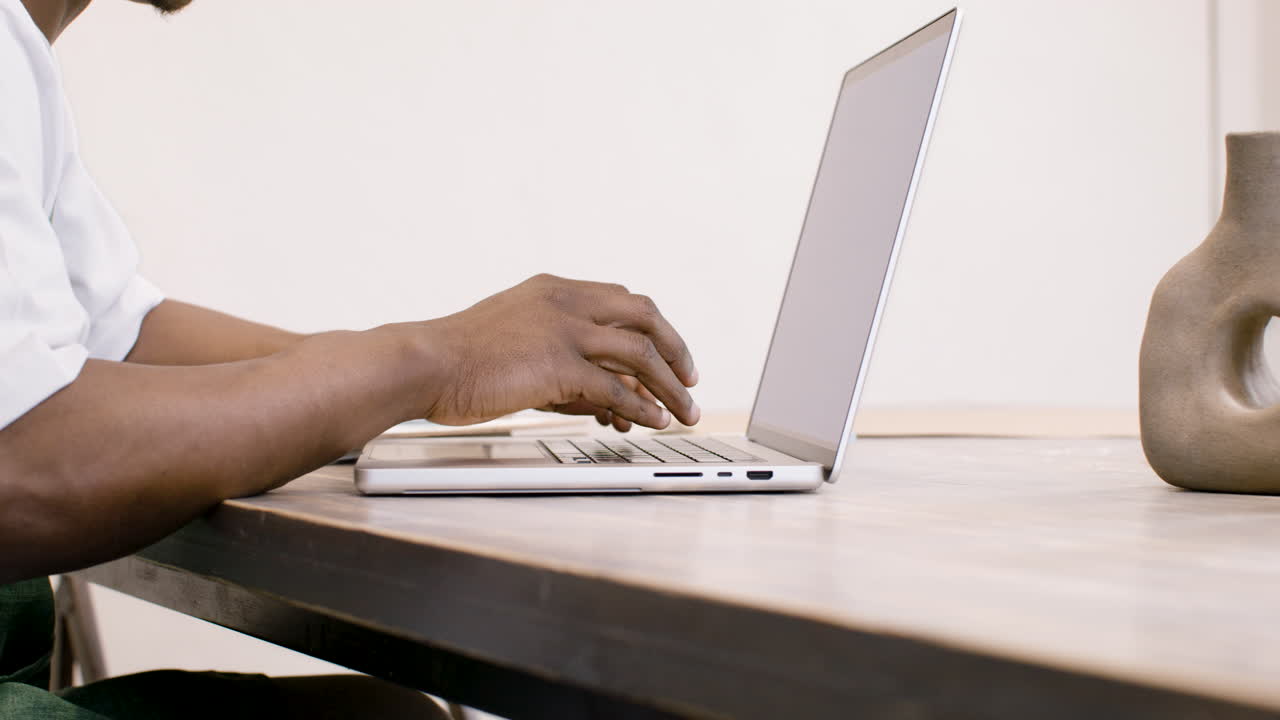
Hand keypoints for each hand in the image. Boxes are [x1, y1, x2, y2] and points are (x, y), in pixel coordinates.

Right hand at [423, 274, 699, 428]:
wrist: (424, 364)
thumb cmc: (459, 359)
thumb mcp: (516, 340)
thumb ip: (560, 356)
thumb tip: (600, 395)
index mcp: (554, 289)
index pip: (623, 299)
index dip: (654, 328)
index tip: (670, 353)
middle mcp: (565, 301)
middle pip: (645, 315)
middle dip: (676, 349)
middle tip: (690, 379)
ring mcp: (564, 330)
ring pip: (640, 352)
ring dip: (670, 385)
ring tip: (685, 411)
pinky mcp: (558, 364)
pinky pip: (617, 388)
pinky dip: (642, 407)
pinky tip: (652, 421)